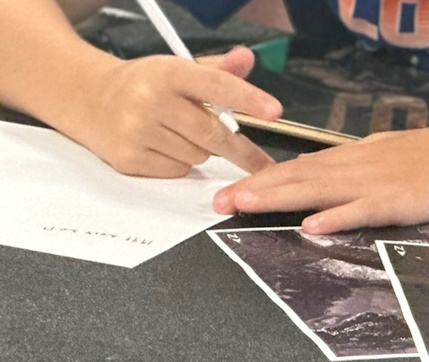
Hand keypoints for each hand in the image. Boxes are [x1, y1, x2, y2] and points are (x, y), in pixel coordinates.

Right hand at [63, 46, 281, 176]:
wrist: (88, 98)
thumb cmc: (143, 84)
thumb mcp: (179, 69)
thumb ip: (218, 69)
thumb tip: (247, 59)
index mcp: (167, 72)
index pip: (216, 85)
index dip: (248, 98)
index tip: (274, 111)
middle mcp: (150, 100)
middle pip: (213, 133)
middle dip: (242, 150)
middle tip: (261, 162)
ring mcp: (136, 131)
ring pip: (197, 155)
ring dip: (202, 150)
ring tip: (182, 134)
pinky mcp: (128, 158)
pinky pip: (177, 170)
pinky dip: (181, 163)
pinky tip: (165, 146)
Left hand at [212, 123, 428, 233]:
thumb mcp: (399, 153)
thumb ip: (365, 164)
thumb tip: (332, 172)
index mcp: (361, 156)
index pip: (303, 166)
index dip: (265, 177)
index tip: (233, 188)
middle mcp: (362, 166)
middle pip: (300, 176)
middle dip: (256, 189)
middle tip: (217, 201)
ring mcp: (381, 183)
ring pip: (321, 190)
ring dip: (279, 198)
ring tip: (243, 206)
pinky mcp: (403, 202)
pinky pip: (364, 210)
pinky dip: (337, 217)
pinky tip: (312, 225)